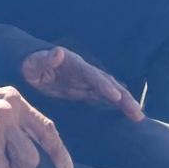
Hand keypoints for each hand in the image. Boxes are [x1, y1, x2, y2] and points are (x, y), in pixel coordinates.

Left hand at [21, 46, 143, 122]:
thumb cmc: (29, 64)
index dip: (104, 85)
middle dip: (123, 97)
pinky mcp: (84, 89)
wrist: (29, 66)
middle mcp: (84, 70)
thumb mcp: (33, 62)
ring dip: (125, 102)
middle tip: (137, 112)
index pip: (92, 75)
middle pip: (107, 83)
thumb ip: (46, 59)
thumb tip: (58, 51)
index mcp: (74, 63)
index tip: (115, 95)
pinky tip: (128, 112)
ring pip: (110, 91)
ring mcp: (86, 80)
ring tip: (139, 116)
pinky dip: (117, 104)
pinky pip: (104, 97)